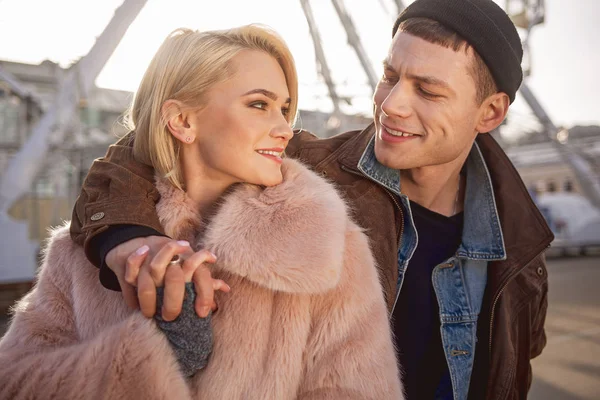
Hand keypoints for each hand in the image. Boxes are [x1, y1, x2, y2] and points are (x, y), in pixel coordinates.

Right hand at [105, 237, 229, 319]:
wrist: (141, 239)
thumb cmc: (173, 259)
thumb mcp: (191, 266)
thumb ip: (206, 279)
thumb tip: (226, 289)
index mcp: (188, 256)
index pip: (202, 275)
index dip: (205, 294)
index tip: (203, 314)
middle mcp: (171, 255)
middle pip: (175, 277)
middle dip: (174, 300)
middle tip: (171, 318)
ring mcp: (150, 256)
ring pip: (152, 274)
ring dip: (150, 298)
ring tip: (151, 315)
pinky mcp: (131, 259)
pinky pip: (130, 273)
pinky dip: (131, 289)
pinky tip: (135, 307)